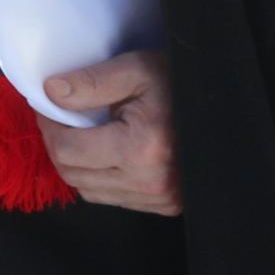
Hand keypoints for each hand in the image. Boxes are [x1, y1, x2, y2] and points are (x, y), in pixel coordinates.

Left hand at [35, 52, 179, 212]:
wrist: (226, 108)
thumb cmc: (181, 84)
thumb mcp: (138, 69)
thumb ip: (93, 81)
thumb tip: (50, 92)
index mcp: (140, 148)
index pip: (67, 149)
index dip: (49, 127)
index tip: (48, 106)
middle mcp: (148, 181)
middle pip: (73, 174)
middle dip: (58, 145)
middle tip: (59, 118)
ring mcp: (158, 198)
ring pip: (88, 190)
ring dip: (77, 164)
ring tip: (82, 134)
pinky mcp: (165, 205)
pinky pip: (112, 198)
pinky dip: (100, 178)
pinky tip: (107, 153)